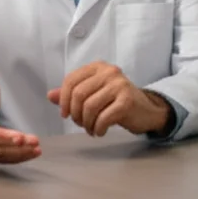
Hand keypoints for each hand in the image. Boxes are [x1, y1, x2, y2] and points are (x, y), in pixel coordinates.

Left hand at [47, 61, 173, 136]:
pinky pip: (103, 117)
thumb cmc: (116, 101)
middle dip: (75, 114)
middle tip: (79, 124)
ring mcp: (119, 85)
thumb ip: (72, 94)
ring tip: (90, 129)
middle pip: (78, 94)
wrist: (147, 110)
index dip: (63, 100)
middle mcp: (109, 72)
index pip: (71, 80)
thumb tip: (50, 96)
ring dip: (86, 123)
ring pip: (89, 107)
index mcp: (97, 67)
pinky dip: (98, 128)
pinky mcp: (127, 101)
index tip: (65, 114)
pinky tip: (99, 132)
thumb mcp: (94, 93)